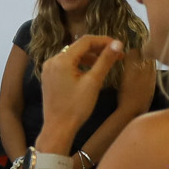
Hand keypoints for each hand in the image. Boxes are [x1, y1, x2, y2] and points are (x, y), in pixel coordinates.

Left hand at [36, 36, 124, 151]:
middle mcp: (52, 61)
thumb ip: (105, 60)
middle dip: (98, 49)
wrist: (58, 128)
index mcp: (61, 60)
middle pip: (78, 47)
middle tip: (117, 55)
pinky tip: (92, 70)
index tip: (119, 46)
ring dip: (90, 57)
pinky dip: (80, 64)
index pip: (85, 41)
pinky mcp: (49, 77)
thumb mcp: (94, 82)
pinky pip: (66, 64)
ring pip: (72, 55)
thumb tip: (118, 43)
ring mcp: (48, 69)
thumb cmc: (77, 107)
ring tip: (107, 62)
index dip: (104, 41)